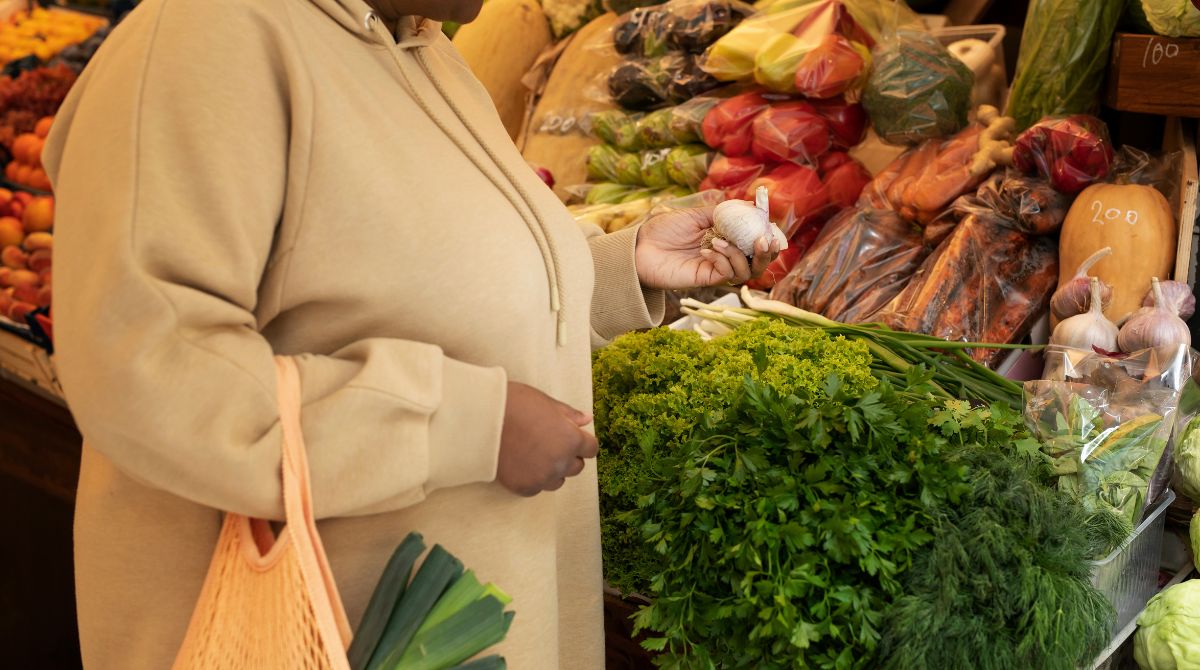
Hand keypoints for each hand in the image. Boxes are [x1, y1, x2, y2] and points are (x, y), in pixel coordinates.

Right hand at [496, 382, 597, 496]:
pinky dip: (532, 478)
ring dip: (552, 470)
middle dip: (568, 456)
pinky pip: (537, 488)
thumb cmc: (513, 403)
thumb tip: (587, 420)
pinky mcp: (524, 487)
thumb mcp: (545, 402)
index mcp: (571, 439)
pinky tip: (520, 463)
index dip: (581, 442)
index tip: (569, 436)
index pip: (591, 449)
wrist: (479, 419)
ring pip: (558, 481)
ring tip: (533, 453)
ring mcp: (543, 477)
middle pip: (577, 467)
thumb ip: (569, 414)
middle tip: (547, 443)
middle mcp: (561, 462)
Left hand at [634, 206, 780, 289]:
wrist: (639, 247)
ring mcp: (716, 269)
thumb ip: (722, 212)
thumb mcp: (696, 214)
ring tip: (721, 242)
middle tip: (764, 240)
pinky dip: (723, 261)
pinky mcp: (705, 279)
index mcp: (725, 239)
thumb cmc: (664, 230)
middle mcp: (725, 256)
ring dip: (739, 255)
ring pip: (746, 272)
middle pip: (757, 262)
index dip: (768, 237)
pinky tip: (708, 251)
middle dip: (766, 252)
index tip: (771, 226)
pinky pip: (726, 275)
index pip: (755, 242)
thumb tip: (749, 205)